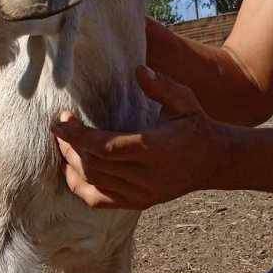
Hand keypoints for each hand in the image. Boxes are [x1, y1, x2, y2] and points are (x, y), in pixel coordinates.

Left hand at [52, 66, 224, 209]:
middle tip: (59, 126)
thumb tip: (138, 70)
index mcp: (156, 149)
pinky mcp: (137, 203)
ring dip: (72, 162)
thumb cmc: (194, 125)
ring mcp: (141, 193)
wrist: (213, 161)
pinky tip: (70, 169)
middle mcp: (147, 176)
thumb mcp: (184, 100)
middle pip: (95, 165)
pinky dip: (79, 186)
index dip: (78, 136)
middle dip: (70, 145)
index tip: (60, 121)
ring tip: (63, 142)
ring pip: (94, 181)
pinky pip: (98, 200)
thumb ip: (161, 86)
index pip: (106, 148)